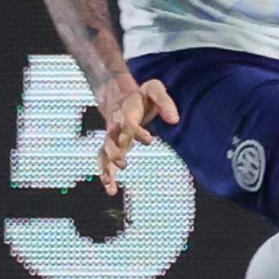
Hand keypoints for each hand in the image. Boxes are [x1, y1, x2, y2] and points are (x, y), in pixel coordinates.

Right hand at [96, 78, 179, 194]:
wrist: (118, 97)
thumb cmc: (140, 96)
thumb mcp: (154, 89)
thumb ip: (165, 101)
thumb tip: (175, 119)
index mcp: (126, 113)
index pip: (130, 124)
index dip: (138, 132)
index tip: (149, 140)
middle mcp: (116, 127)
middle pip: (111, 140)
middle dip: (115, 152)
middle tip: (122, 163)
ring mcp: (112, 138)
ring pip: (104, 153)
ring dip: (106, 168)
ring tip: (111, 183)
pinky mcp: (112, 147)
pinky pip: (103, 161)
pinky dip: (105, 175)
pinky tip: (111, 189)